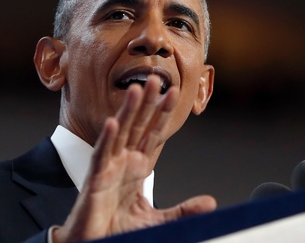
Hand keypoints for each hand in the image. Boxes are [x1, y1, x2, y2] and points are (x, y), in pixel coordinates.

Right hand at [53, 75, 216, 241]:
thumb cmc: (119, 230)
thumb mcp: (157, 220)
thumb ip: (184, 211)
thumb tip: (210, 202)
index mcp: (138, 168)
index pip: (153, 134)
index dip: (162, 114)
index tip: (174, 93)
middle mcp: (123, 163)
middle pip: (137, 126)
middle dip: (147, 102)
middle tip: (156, 77)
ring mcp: (108, 169)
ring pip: (119, 133)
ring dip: (127, 111)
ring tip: (136, 89)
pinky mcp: (94, 180)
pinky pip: (101, 157)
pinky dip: (106, 139)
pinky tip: (112, 122)